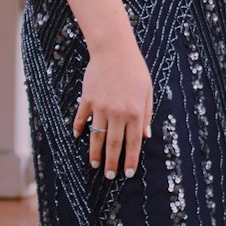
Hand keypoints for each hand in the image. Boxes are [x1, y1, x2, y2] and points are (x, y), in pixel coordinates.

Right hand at [72, 38, 152, 179]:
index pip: (132, 143)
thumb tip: (145, 136)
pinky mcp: (87, 99)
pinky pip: (82, 118)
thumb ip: (146, 115)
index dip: (130, 160)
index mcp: (134, 112)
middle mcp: (117, 113)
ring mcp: (100, 107)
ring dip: (95, 153)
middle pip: (113, 144)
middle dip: (111, 163)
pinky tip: (78, 137)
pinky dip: (79, 128)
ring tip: (94, 164)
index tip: (127, 173)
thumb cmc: (134, 69)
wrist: (114, 50)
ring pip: (96, 136)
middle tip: (109, 176)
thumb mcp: (147, 92)